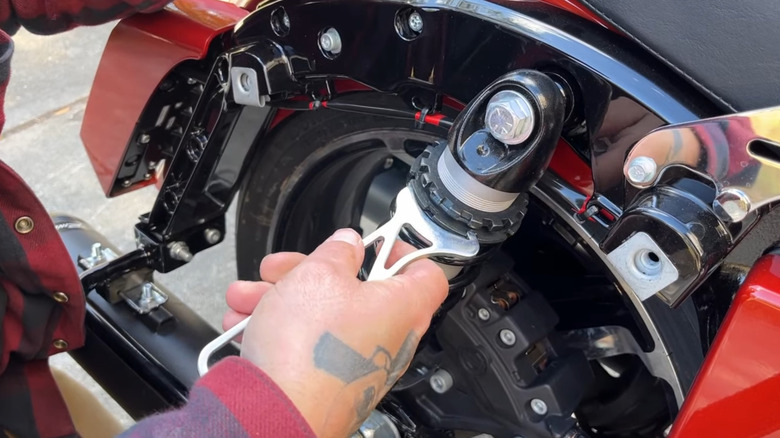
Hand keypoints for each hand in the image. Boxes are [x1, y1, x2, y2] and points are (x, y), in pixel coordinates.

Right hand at [223, 229, 448, 437]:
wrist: (278, 412)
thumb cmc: (309, 351)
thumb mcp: (319, 274)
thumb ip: (338, 251)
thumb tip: (347, 245)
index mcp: (403, 306)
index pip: (425, 272)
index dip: (402, 251)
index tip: (374, 244)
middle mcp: (389, 339)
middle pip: (358, 291)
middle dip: (312, 272)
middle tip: (284, 268)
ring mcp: (360, 365)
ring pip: (325, 316)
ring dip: (284, 299)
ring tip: (250, 297)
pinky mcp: (331, 383)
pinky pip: (310, 345)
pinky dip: (282, 330)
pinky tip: (247, 324)